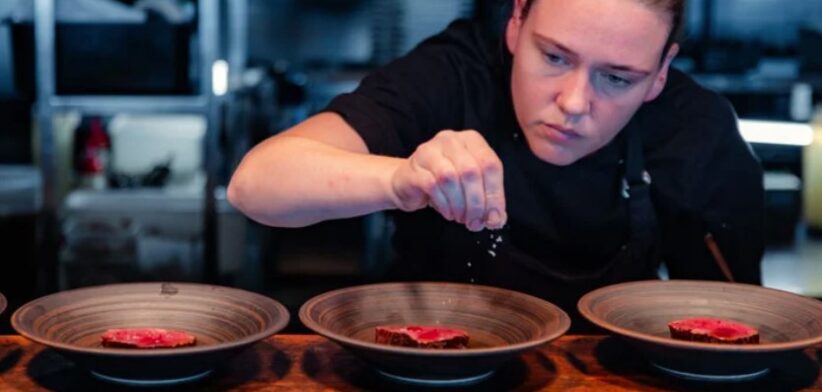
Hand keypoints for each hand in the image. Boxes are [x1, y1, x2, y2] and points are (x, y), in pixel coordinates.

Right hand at [389, 130, 506, 230]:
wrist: (408, 183)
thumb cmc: (445, 184)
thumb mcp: (471, 189)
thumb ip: (488, 202)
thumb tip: (495, 220)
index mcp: (471, 140)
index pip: (491, 165)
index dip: (495, 194)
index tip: (493, 218)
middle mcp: (450, 140)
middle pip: (471, 171)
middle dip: (476, 203)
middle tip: (475, 222)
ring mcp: (430, 151)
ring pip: (451, 177)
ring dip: (459, 204)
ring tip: (460, 217)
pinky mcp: (414, 167)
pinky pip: (432, 185)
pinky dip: (444, 204)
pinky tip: (448, 213)